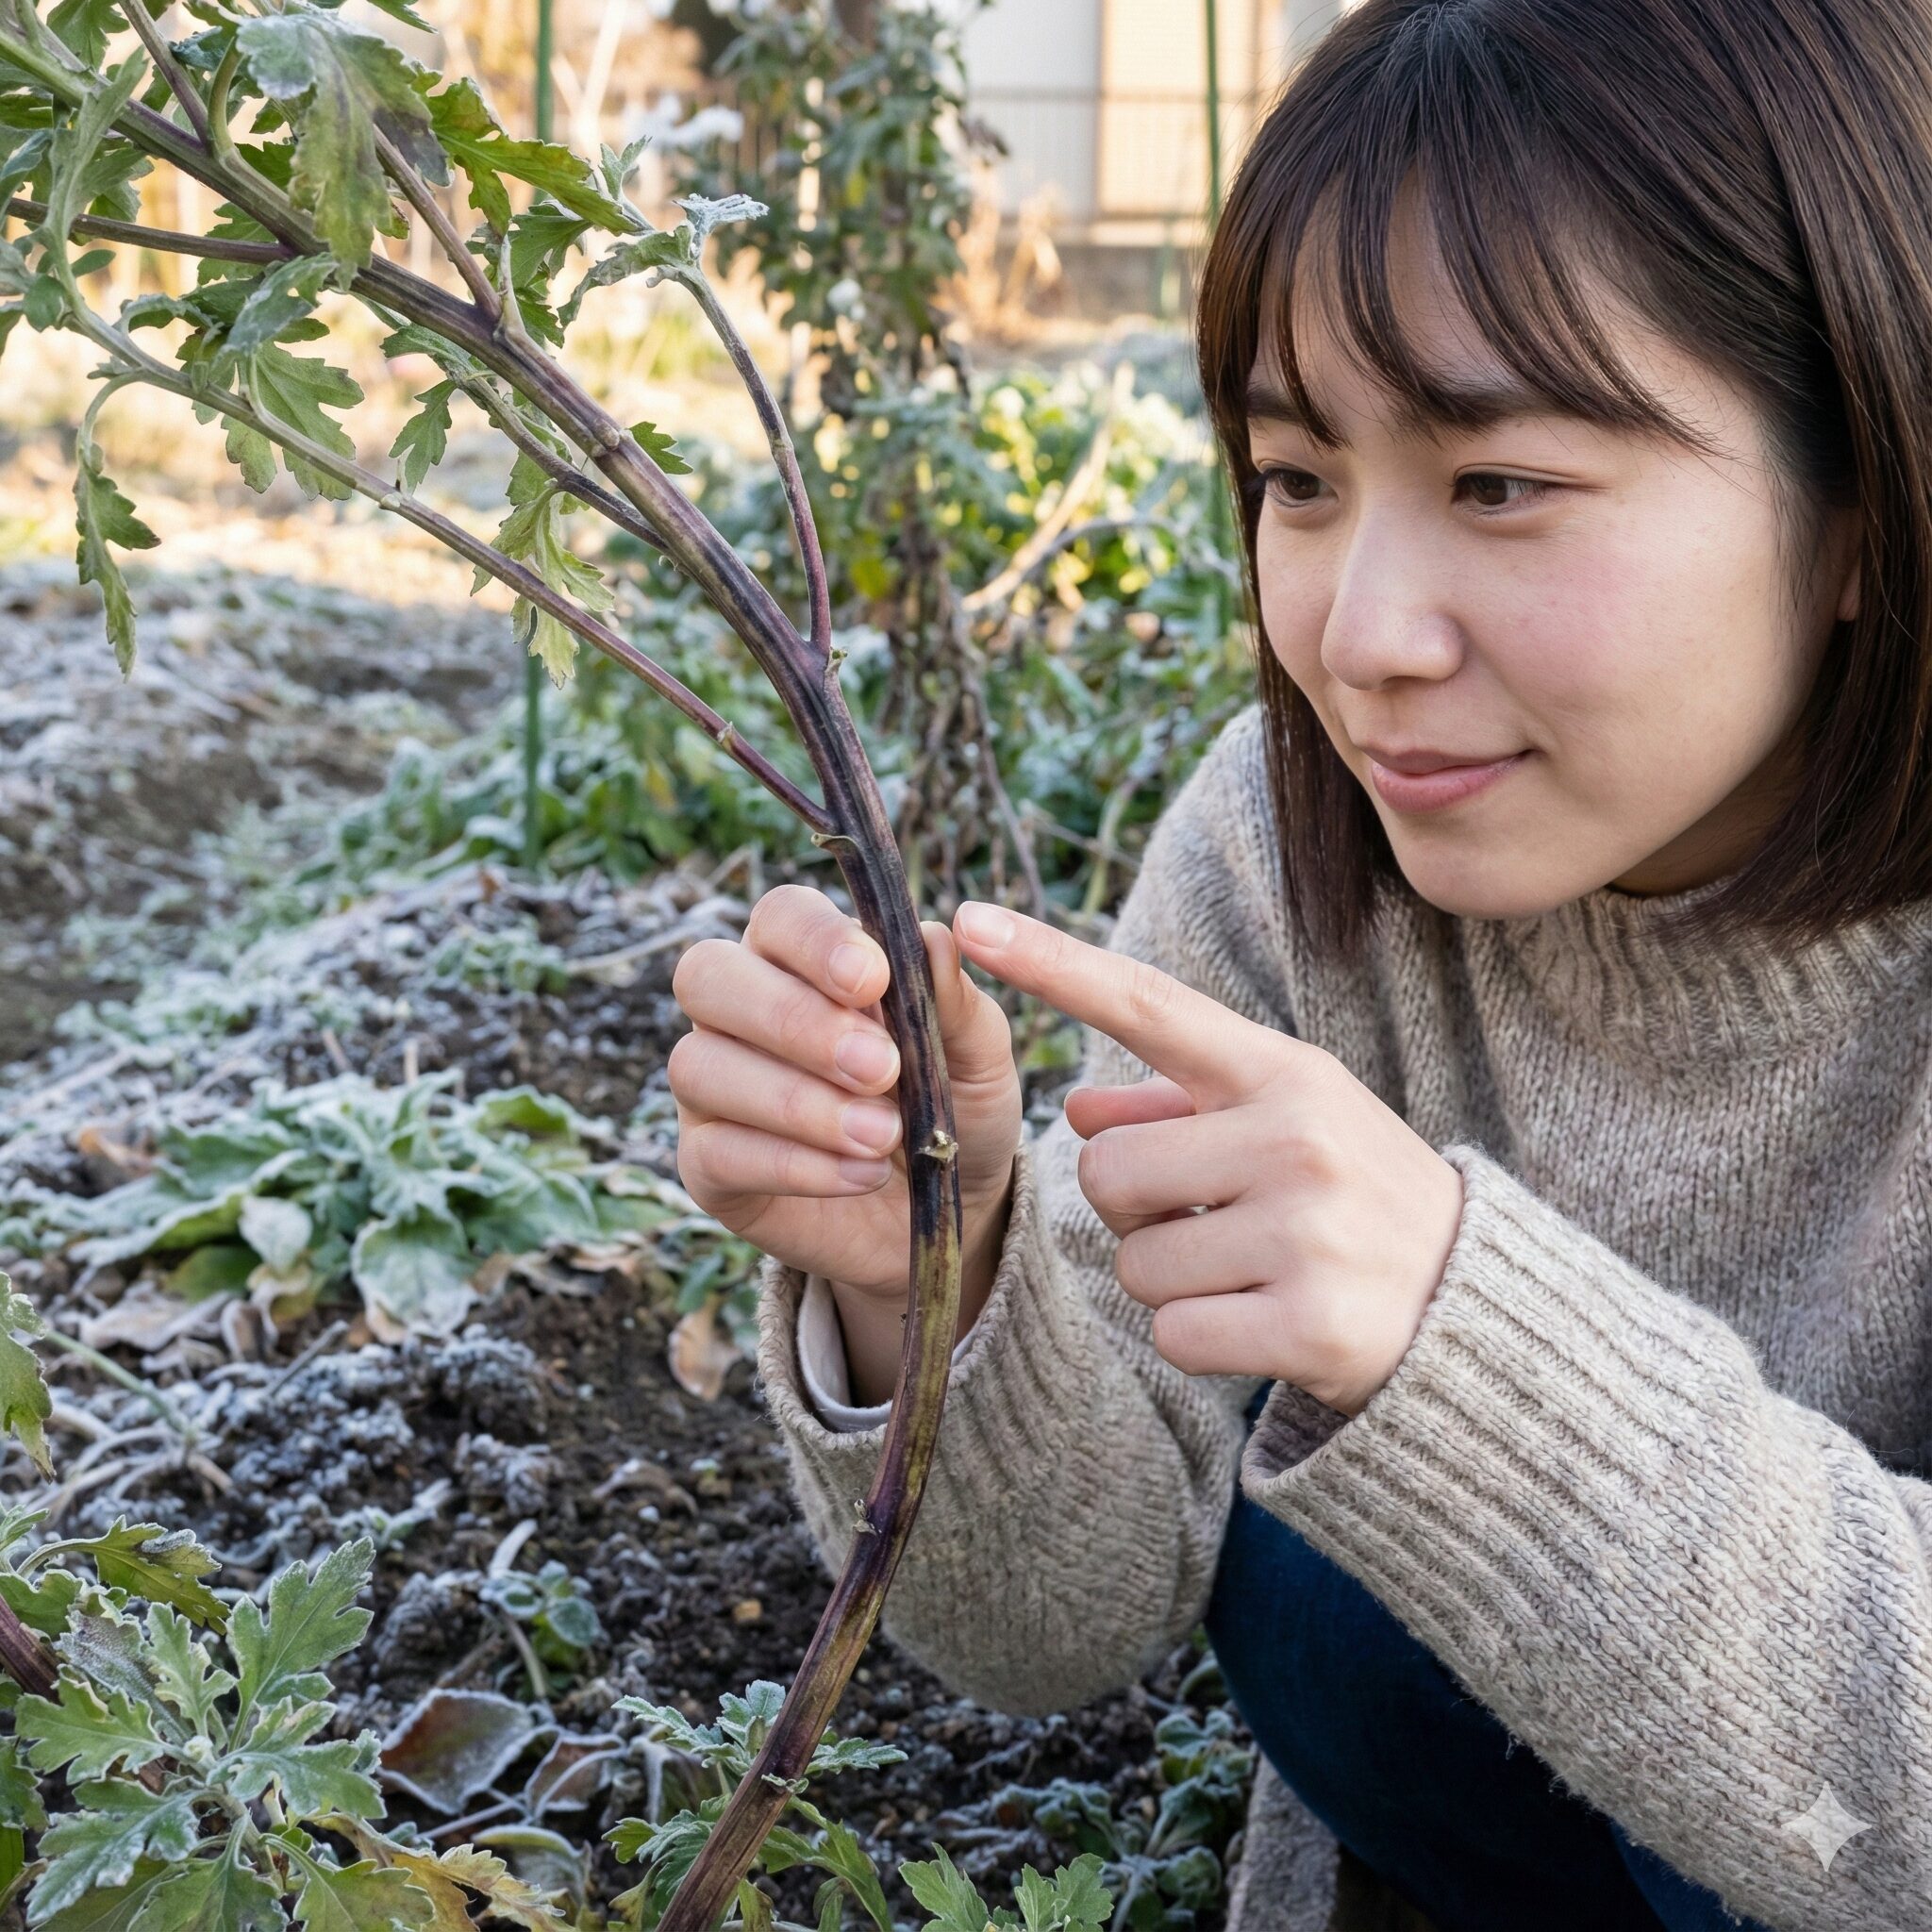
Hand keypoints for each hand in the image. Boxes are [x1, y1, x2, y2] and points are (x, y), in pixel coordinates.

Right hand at [668, 885, 1022, 1302]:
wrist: (949, 1209)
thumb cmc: (953, 1103)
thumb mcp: (977, 1056)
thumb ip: (955, 1003)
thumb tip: (936, 939)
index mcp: (801, 958)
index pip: (778, 915)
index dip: (815, 940)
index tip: (874, 979)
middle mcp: (738, 1010)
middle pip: (707, 975)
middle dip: (792, 1019)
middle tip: (880, 1067)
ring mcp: (712, 1087)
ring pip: (700, 1067)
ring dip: (796, 1102)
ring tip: (883, 1136)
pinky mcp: (707, 1166)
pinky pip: (716, 1153)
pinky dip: (793, 1164)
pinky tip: (860, 1174)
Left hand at [951, 901, 1463, 1415]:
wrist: (1476, 1305)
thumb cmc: (1358, 1198)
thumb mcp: (1287, 1125)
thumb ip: (1179, 1109)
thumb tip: (1077, 1105)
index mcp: (1285, 1073)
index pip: (1148, 1004)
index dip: (1052, 962)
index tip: (968, 922)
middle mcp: (1294, 1138)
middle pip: (1105, 1168)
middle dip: (1131, 1208)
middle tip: (1208, 1220)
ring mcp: (1304, 1231)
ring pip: (1134, 1262)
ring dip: (1168, 1281)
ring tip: (1250, 1272)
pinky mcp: (1307, 1324)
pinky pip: (1172, 1334)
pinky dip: (1198, 1340)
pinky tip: (1263, 1324)